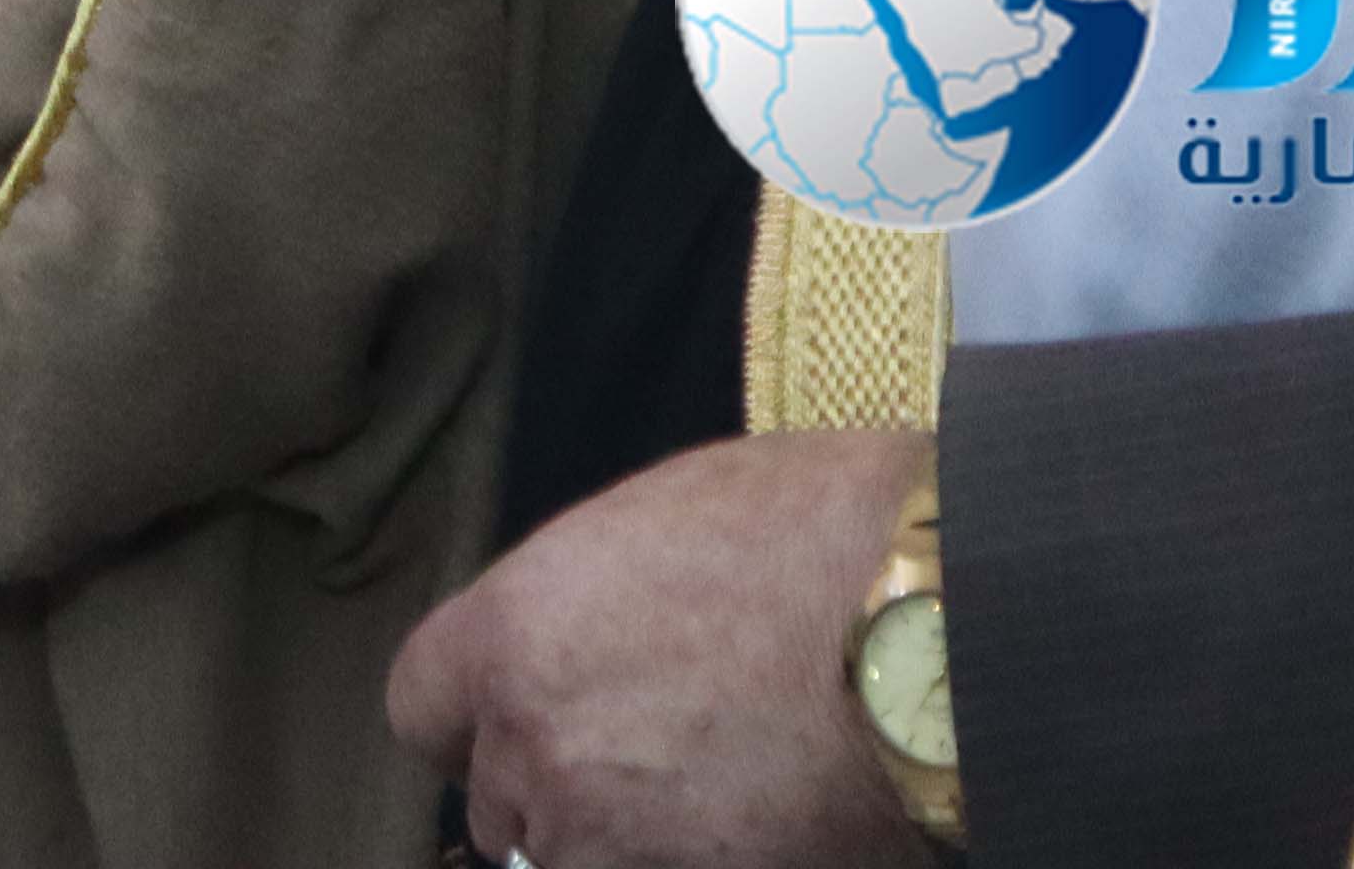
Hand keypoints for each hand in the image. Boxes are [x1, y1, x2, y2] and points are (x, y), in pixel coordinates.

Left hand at [388, 428, 934, 868]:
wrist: (932, 621)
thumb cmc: (813, 535)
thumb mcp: (659, 520)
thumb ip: (577, 597)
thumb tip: (569, 638)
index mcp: (512, 634)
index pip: (421, 711)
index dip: (474, 718)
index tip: (515, 717)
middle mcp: (537, 746)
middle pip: (501, 804)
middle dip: (558, 785)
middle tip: (648, 752)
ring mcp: (608, 838)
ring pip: (573, 860)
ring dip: (623, 839)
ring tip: (711, 789)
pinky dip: (690, 861)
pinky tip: (752, 822)